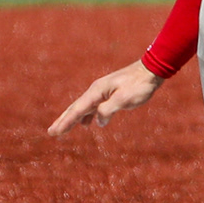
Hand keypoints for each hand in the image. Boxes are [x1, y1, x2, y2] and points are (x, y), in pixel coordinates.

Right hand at [48, 60, 162, 135]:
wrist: (152, 70)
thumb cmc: (140, 84)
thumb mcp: (125, 98)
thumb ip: (109, 109)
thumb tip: (98, 122)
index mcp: (97, 91)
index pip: (78, 110)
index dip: (66, 122)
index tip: (54, 132)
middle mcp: (96, 90)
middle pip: (76, 108)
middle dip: (64, 120)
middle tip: (52, 132)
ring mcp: (103, 91)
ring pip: (84, 107)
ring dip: (73, 119)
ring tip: (64, 129)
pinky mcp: (110, 93)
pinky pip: (93, 106)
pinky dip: (87, 115)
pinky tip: (88, 123)